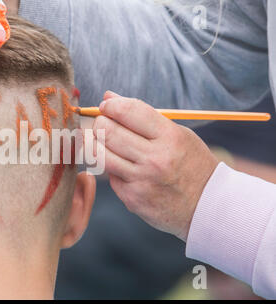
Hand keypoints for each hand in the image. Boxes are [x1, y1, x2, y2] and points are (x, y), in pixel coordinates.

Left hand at [93, 92, 218, 240]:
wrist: (208, 205)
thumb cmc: (190, 163)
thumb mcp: (177, 133)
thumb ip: (142, 115)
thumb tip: (108, 98)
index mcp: (170, 137)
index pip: (128, 111)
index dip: (111, 105)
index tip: (107, 107)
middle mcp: (154, 159)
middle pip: (107, 132)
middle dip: (99, 123)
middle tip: (102, 124)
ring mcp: (141, 180)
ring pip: (99, 154)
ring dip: (95, 144)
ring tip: (103, 142)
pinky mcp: (132, 198)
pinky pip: (109, 177)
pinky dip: (111, 168)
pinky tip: (122, 166)